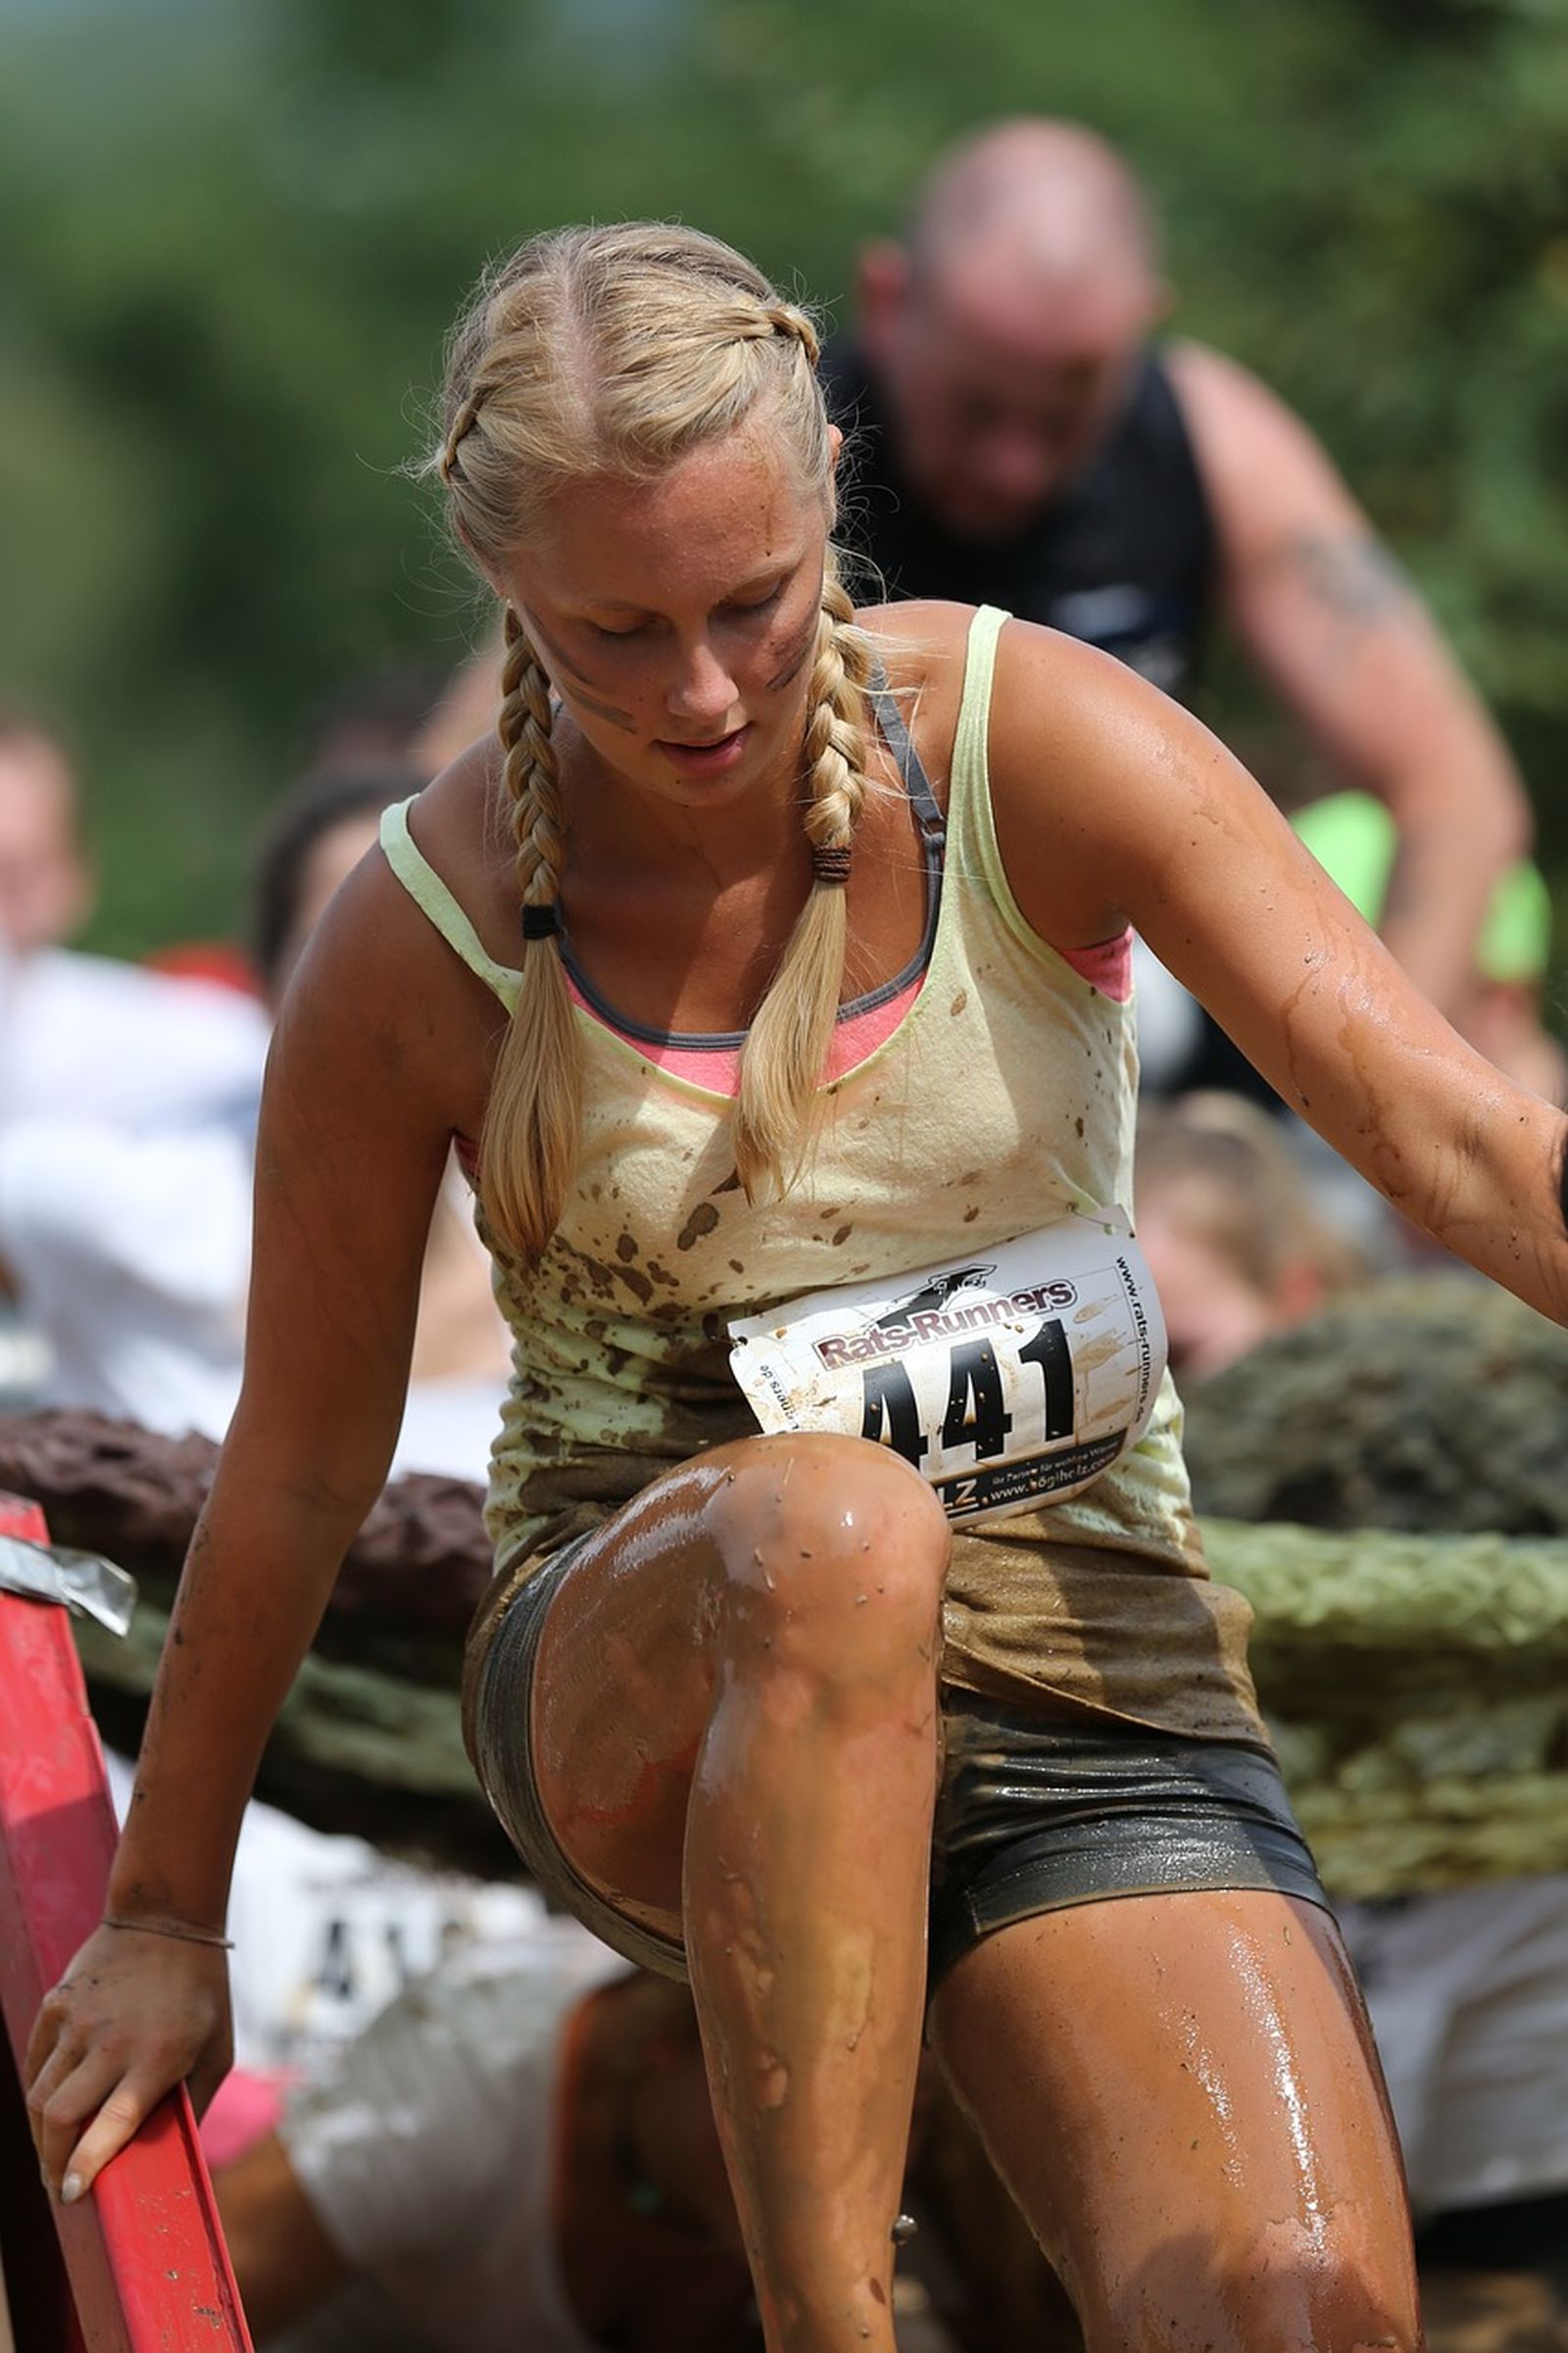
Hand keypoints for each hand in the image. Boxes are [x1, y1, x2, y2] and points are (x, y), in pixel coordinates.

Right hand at [25, 1921, 232, 2202]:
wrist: (168, 1917)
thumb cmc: (201, 1991)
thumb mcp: (218, 2049)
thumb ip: (194, 2103)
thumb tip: (175, 2157)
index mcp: (157, 2055)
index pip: (111, 2123)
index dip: (85, 2164)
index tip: (72, 2194)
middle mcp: (112, 2041)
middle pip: (59, 2117)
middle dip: (51, 2163)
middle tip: (57, 2187)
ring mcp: (79, 2022)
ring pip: (40, 2095)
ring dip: (41, 2135)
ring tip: (52, 2155)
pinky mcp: (58, 2005)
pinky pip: (36, 2062)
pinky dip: (38, 2091)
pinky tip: (49, 2110)